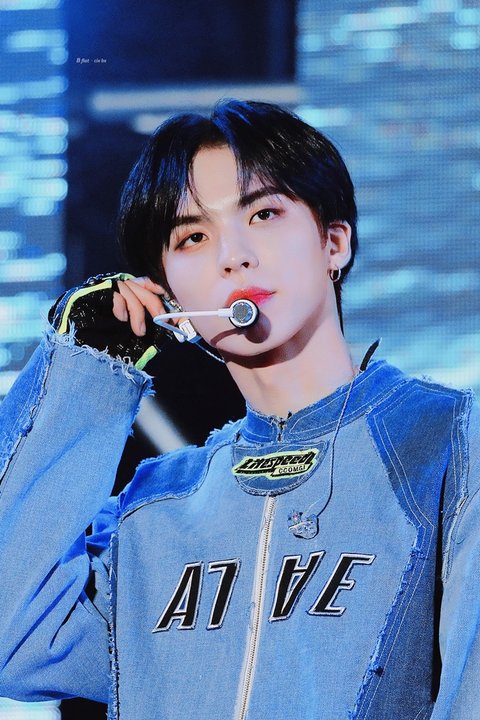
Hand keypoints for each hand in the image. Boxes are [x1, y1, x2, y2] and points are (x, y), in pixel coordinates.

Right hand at [49, 273, 173, 369]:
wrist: (74, 337)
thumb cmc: (103, 336)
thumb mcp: (130, 332)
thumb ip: (146, 325)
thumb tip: (171, 329)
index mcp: (132, 293)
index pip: (153, 287)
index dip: (167, 298)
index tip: (177, 315)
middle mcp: (122, 286)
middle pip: (146, 289)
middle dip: (157, 307)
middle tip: (163, 323)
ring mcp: (110, 285)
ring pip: (133, 292)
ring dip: (138, 314)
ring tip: (138, 331)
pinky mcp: (99, 288)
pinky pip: (118, 294)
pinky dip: (122, 307)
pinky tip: (121, 318)